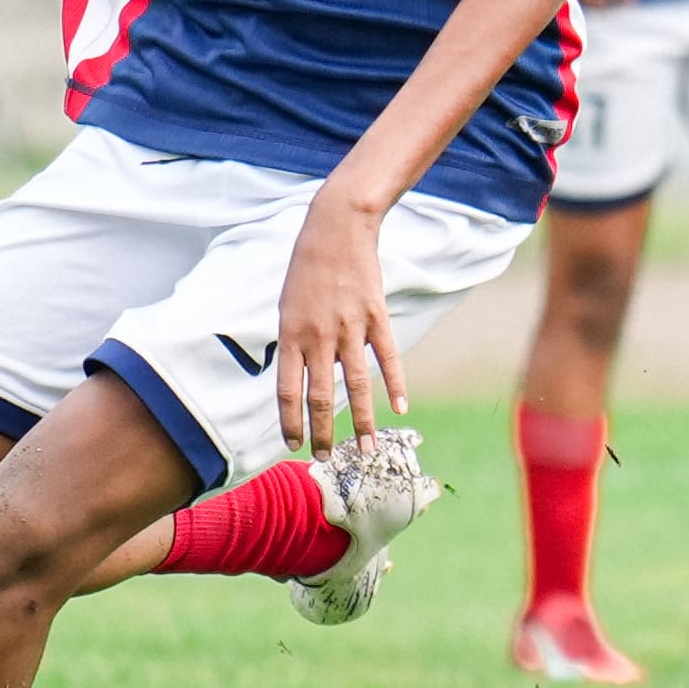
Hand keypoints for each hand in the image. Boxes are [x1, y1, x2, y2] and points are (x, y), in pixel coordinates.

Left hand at [269, 185, 404, 455]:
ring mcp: (349, 327)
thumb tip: (300, 380)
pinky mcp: (375, 316)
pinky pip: (386, 357)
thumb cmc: (306, 269)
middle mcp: (318, 336)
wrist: (336, 229)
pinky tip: (400, 408)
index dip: (290, 422)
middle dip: (323, 432)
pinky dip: (396, 384)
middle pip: (319, 396)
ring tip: (368, 449)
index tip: (294, 445)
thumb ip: (294, 344)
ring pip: (355, 384)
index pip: (288, 390)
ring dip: (362, 421)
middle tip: (328, 458)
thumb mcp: (287, 306)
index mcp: (290, 334)